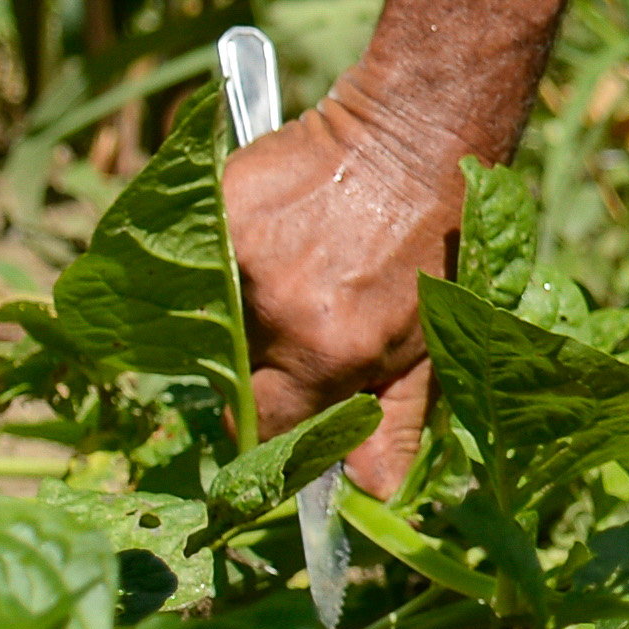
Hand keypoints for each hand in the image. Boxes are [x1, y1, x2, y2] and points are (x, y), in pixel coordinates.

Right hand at [224, 77, 469, 495]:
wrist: (419, 135)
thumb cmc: (435, 240)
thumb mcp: (431, 339)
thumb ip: (392, 419)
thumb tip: (370, 493)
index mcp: (328, 354)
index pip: (264, 426)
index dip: (267, 428)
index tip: (273, 413)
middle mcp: (277, 312)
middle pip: (229, 374)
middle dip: (248, 368)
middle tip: (284, 334)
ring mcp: (242, 257)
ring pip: (207, 318)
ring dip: (230, 312)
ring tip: (282, 278)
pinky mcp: (220, 208)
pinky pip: (193, 260)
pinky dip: (212, 259)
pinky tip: (261, 240)